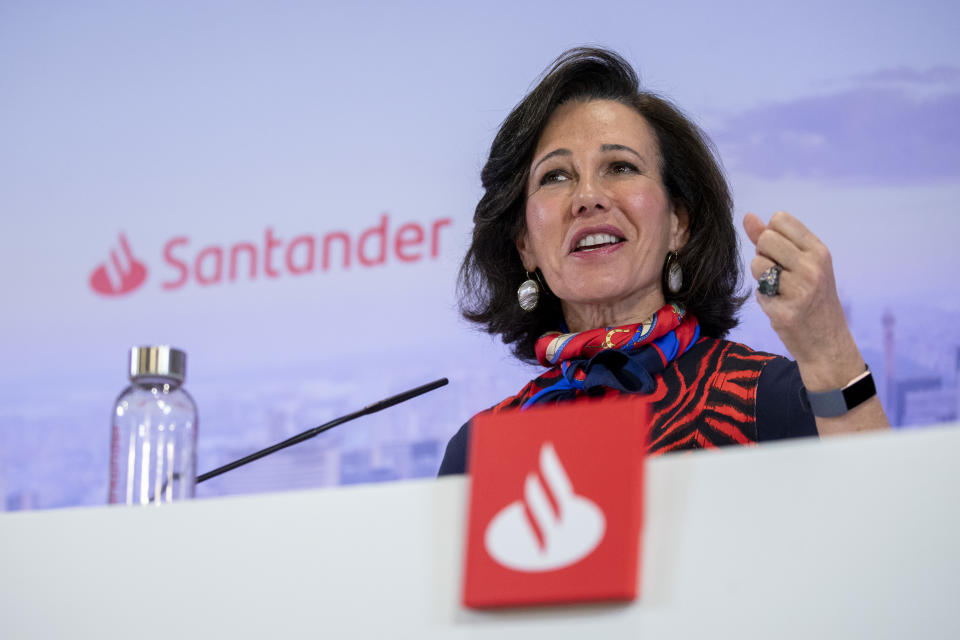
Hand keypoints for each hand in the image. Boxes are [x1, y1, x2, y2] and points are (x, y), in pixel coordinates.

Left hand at [742, 211, 862, 391]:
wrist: (827, 343)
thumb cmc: (812, 298)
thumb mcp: (802, 264)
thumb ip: (772, 239)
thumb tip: (747, 216)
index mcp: (819, 251)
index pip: (780, 219)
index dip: (772, 235)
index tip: (784, 254)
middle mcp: (813, 267)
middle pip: (765, 239)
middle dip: (765, 255)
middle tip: (780, 275)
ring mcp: (800, 290)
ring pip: (757, 264)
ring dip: (762, 278)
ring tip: (781, 291)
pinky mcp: (785, 312)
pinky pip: (758, 292)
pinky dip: (765, 299)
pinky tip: (782, 308)